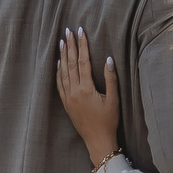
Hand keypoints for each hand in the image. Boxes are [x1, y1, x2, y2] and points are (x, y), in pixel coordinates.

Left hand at [54, 27, 121, 167]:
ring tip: (62, 42)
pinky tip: (58, 63)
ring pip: (63, 72)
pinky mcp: (66, 103)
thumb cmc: (109, 121)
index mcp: (86, 88)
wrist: (97, 141)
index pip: (83, 61)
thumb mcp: (114, 99)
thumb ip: (111, 78)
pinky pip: (59, 84)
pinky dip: (58, 72)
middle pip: (71, 63)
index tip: (81, 31)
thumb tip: (109, 59)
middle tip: (68, 31)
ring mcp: (68, 97)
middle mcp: (74, 91)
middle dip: (70, 45)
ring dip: (63, 56)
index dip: (82, 44)